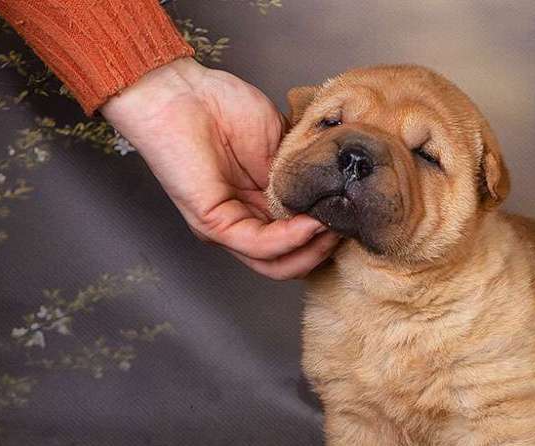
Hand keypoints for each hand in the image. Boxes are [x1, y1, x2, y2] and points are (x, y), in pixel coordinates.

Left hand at [101, 58, 339, 278]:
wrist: (182, 91)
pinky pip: (259, 245)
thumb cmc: (221, 107)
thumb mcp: (281, 144)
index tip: (352, 218)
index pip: (298, 242)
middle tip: (347, 229)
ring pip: (276, 265)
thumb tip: (336, 192)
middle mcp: (244, 223)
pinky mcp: (213, 223)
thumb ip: (303, 175)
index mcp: (259, 206)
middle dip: (324, 251)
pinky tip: (311, 223)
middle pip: (290, 263)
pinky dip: (291, 239)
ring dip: (311, 252)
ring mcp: (228, 227)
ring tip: (333, 229)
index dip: (327, 236)